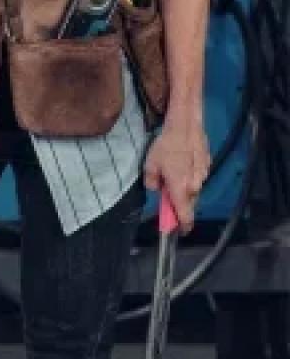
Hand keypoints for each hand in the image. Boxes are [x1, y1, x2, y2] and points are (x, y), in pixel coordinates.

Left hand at [143, 116, 209, 233]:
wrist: (186, 127)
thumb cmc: (166, 146)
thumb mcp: (150, 165)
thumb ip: (152, 183)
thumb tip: (156, 190)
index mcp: (180, 188)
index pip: (185, 215)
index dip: (182, 226)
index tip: (179, 232)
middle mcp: (194, 185)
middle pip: (188, 203)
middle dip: (178, 202)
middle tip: (167, 193)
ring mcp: (203, 176)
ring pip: (193, 190)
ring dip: (183, 188)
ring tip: (173, 171)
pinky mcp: (207, 167)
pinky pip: (197, 178)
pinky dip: (189, 176)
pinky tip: (182, 164)